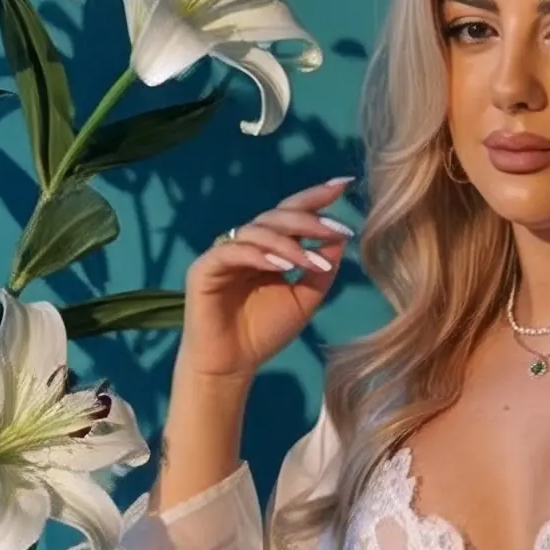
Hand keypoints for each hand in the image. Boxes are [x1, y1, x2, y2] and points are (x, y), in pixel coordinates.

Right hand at [176, 176, 354, 381]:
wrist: (233, 365)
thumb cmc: (263, 332)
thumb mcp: (304, 298)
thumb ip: (321, 268)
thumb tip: (341, 237)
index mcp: (269, 247)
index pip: (293, 213)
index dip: (317, 197)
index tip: (345, 184)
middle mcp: (246, 243)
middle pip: (278, 215)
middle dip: (310, 219)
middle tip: (337, 229)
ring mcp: (224, 253)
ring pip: (257, 230)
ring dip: (289, 242)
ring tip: (311, 262)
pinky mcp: (204, 268)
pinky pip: (233, 251)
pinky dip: (259, 255)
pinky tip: (281, 265)